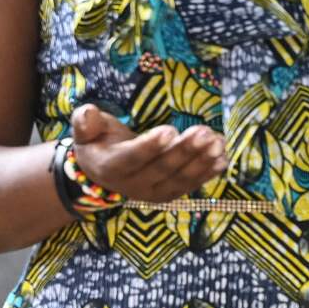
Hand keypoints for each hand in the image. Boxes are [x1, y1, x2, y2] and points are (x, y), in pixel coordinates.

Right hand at [71, 103, 226, 203]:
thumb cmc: (98, 144)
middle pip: (162, 168)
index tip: (169, 130)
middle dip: (185, 150)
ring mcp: (154, 192)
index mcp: (111, 167)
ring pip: (180, 179)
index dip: (150, 146)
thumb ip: (85, 122)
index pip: (132, 158)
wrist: (102, 173)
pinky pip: (190, 185)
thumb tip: (87, 113)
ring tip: (218, 142)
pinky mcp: (169, 194)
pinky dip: (208, 173)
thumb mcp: (85, 131)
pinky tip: (223, 159)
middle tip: (204, 131)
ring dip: (202, 161)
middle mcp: (133, 185)